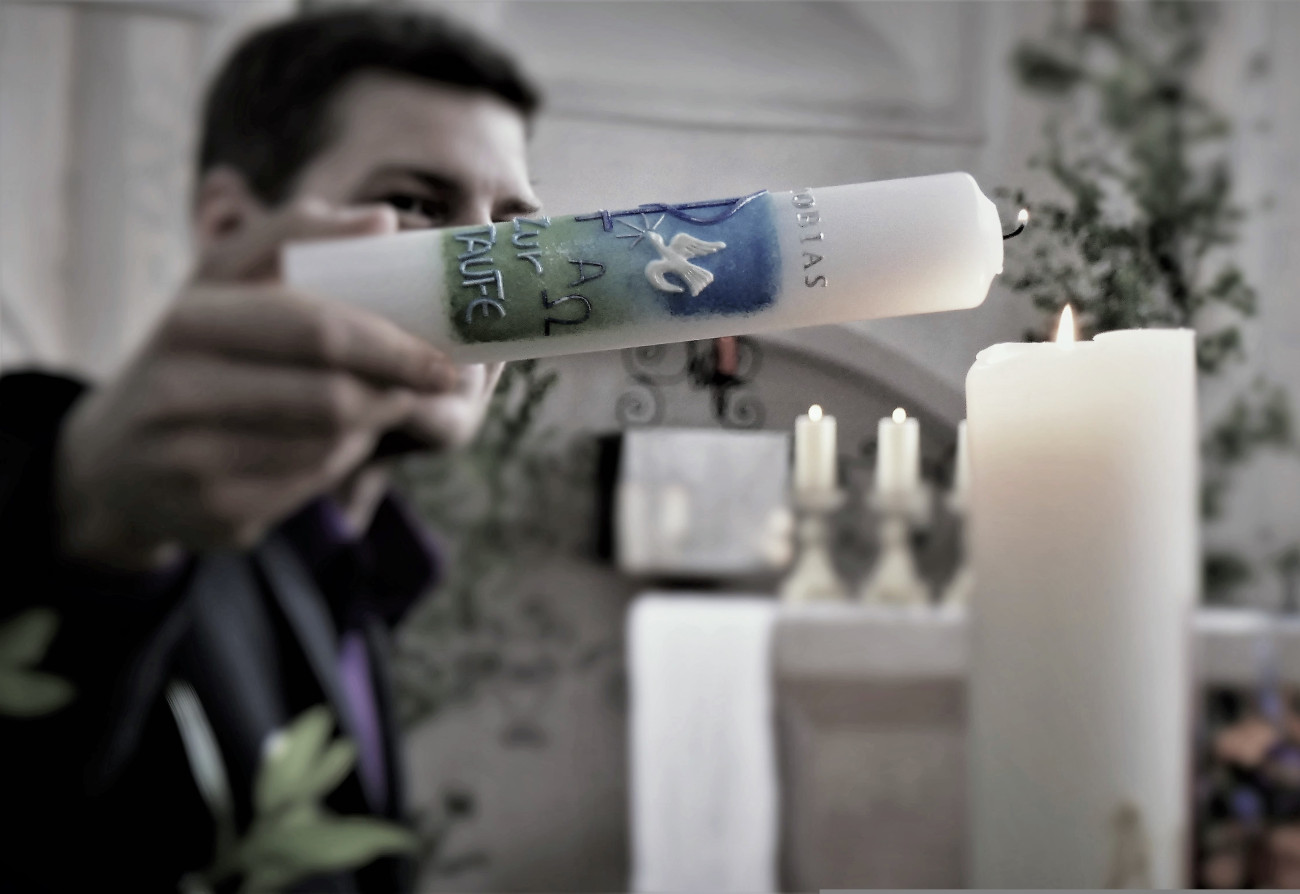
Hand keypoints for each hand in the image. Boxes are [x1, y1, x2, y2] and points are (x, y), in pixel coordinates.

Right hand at [55, 201, 458, 570]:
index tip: (445, 356)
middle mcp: (177, 397)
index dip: (392, 345)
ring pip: (330, 447)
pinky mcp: (216, 519)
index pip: (316, 330)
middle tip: (436, 384)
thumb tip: (383, 221)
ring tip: (373, 402)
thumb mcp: (219, 286)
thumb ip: (294, 238)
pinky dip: (338, 461)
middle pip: (330, 398)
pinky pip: (312, 488)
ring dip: (369, 425)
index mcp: (186, 324)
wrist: (113, 464)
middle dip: (396, 390)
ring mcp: (192, 466)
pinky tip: (329, 443)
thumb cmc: (190, 356)